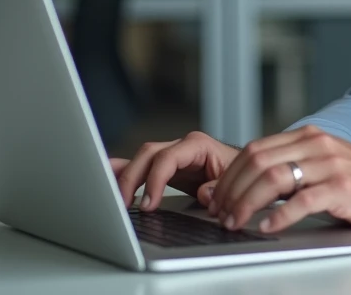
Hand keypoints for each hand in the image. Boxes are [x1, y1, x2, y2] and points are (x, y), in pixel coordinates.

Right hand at [110, 131, 239, 210]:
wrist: (244, 174)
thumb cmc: (240, 175)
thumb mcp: (235, 181)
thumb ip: (219, 187)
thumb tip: (204, 193)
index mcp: (198, 145)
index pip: (167, 158)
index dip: (155, 181)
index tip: (148, 204)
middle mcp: (181, 147)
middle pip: (148, 155)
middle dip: (132, 178)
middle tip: (124, 204)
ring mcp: (171, 155)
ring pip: (140, 159)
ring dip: (124, 177)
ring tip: (109, 196)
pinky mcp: (164, 168)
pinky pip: (141, 167)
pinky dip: (123, 173)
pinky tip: (106, 178)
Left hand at [209, 125, 350, 235]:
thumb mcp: (327, 167)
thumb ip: (294, 171)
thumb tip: (250, 190)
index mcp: (311, 138)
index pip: (256, 149)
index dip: (230, 175)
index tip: (218, 198)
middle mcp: (318, 146)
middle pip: (258, 161)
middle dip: (232, 190)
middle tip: (222, 214)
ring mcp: (331, 166)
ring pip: (273, 179)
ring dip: (247, 203)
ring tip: (237, 223)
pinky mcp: (344, 189)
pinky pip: (301, 201)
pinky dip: (279, 216)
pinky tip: (268, 227)